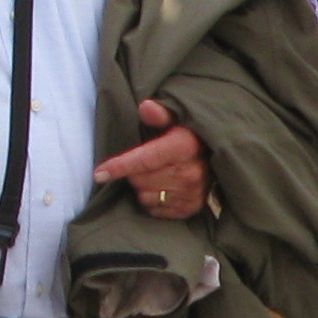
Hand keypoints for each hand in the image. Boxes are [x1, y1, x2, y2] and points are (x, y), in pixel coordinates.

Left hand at [98, 97, 206, 219]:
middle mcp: (190, 172)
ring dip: (143, 188)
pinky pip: (155, 210)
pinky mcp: (191, 209)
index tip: (99, 174)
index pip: (144, 160)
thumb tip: (145, 106)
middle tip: (143, 164)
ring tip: (154, 176)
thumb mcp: (177, 119)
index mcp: (184, 147)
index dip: (119, 166)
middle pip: (139, 180)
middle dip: (134, 173)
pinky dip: (153, 201)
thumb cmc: (190, 136)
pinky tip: (161, 188)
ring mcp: (191, 193)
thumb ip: (160, 114)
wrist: (218, 158)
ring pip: (145, 197)